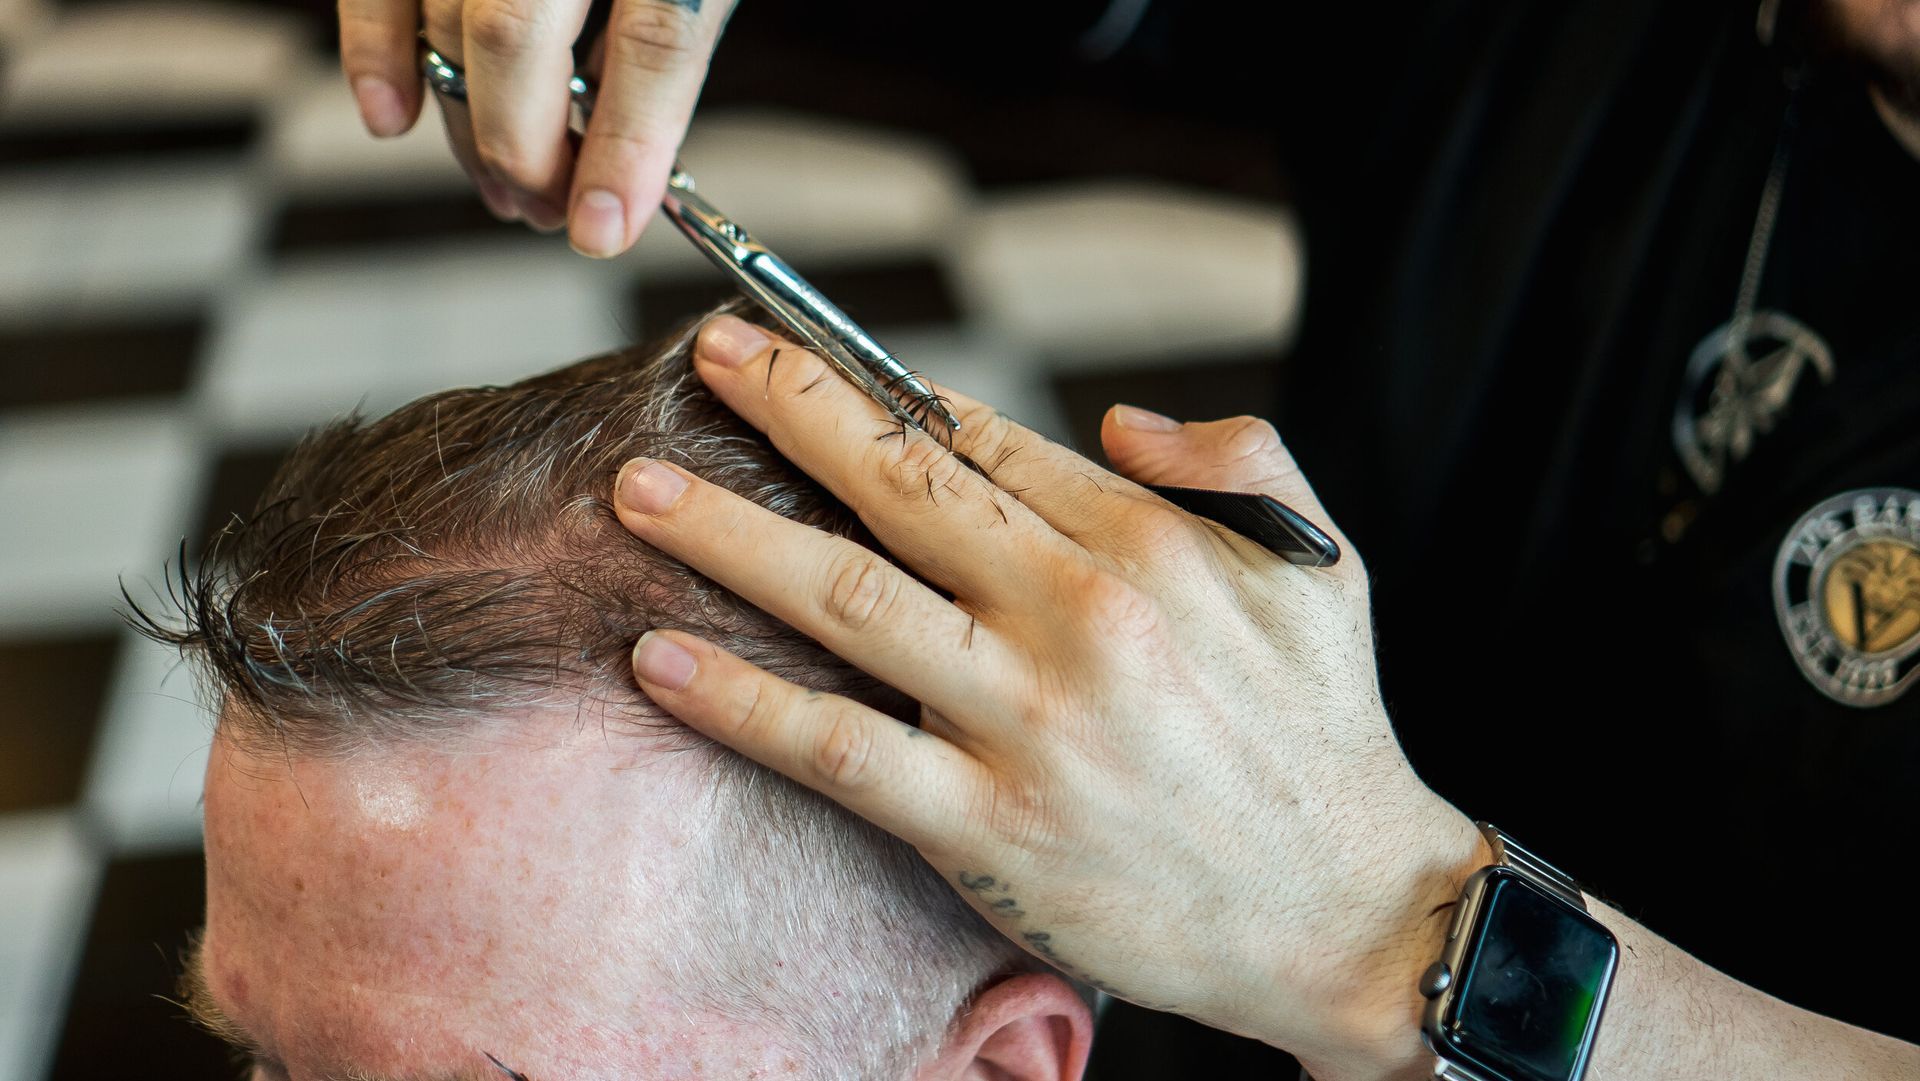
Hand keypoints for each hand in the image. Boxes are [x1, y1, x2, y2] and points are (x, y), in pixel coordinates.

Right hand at [339, 0, 735, 254]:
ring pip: (450, 20)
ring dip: (465, 121)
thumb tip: (624, 165)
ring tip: (502, 184)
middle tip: (544, 209)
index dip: (628, 148)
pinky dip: (374, 47)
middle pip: (520, 36)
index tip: (603, 230)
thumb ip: (662, 38)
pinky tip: (391, 116)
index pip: (654, 42)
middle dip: (523, 147)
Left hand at [611, 316, 1488, 1078]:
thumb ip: (1240, 460)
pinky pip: (839, 749)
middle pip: (896, 485)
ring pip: (846, 599)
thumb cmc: (1325, 734)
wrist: (1348, 912)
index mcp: (1142, 542)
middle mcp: (1075, 614)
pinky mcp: (989, 825)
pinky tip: (661, 660)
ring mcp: (1025, 720)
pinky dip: (742, 704)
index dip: (877, 385)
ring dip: (728, 535)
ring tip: (638, 491)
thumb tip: (1118, 419)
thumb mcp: (1324, 566)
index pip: (981, 439)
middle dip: (788, 409)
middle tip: (706, 360)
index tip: (802, 349)